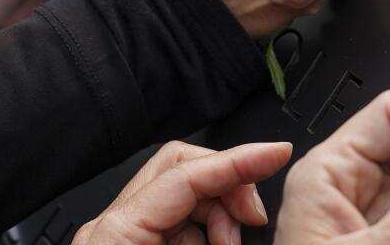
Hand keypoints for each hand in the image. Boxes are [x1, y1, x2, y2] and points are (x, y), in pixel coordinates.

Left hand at [75, 140, 290, 244]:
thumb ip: (219, 236)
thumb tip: (255, 210)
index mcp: (115, 232)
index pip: (187, 172)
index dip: (240, 160)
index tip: (277, 153)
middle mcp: (111, 228)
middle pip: (184, 167)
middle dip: (230, 184)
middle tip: (254, 216)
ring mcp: (119, 237)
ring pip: (184, 193)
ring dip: (221, 213)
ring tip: (235, 243)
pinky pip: (176, 222)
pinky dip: (206, 231)